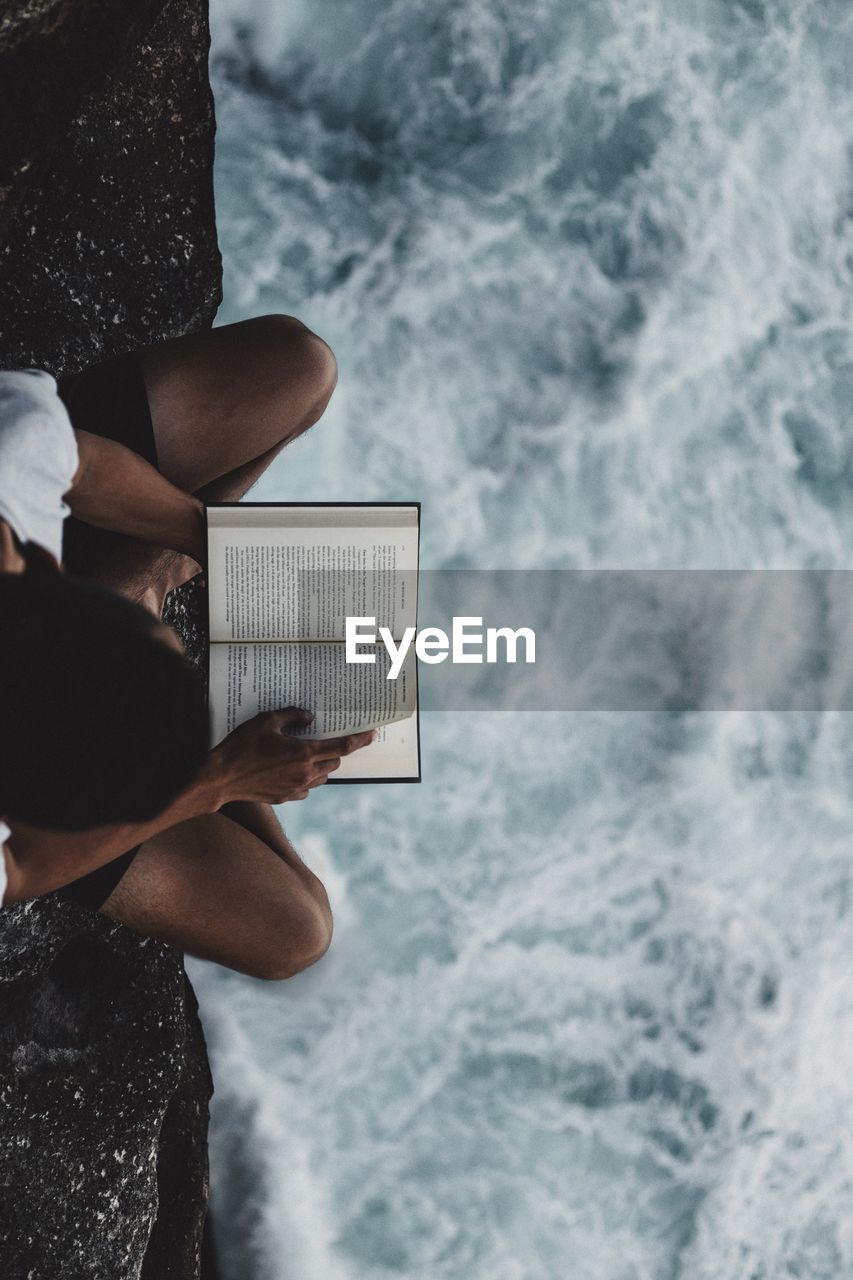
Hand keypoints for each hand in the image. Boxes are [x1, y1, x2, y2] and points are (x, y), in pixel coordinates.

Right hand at [204, 708, 376, 805]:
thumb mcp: (265, 721)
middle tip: (324, 739)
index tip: (372, 734)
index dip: (360, 740)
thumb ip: (291, 716)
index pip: (342, 747)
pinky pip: (307, 787)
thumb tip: (309, 716)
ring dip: (321, 764)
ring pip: (323, 776)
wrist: (220, 779)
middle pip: (334, 761)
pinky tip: (292, 769)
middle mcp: (305, 773)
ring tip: (305, 753)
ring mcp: (296, 788)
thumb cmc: (240, 747)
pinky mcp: (286, 797)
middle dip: (335, 750)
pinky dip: (307, 778)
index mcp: (304, 753)